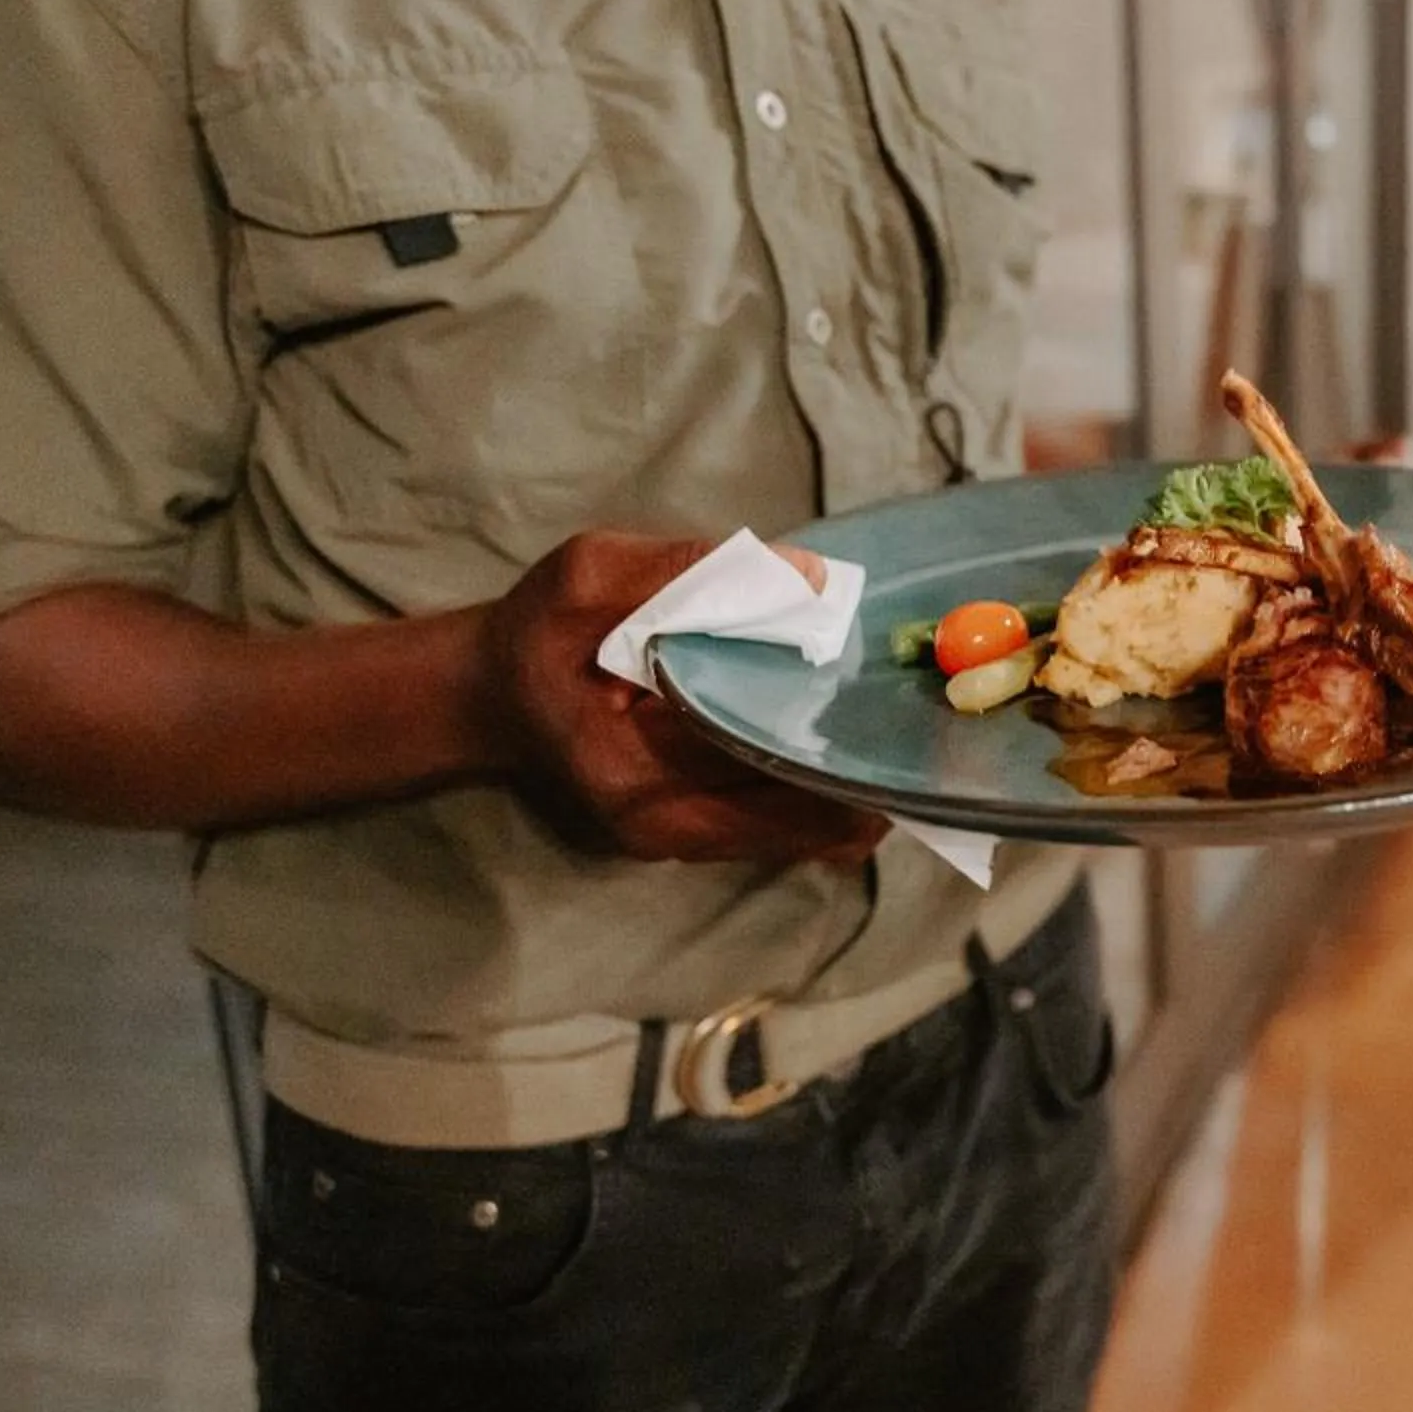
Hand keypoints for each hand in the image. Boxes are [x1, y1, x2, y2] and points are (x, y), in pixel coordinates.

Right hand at [478, 531, 889, 867]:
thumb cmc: (540, 633)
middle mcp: (668, 828)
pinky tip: (851, 729)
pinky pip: (795, 823)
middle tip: (919, 710)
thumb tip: (809, 576)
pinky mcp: (706, 833)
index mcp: (635, 777)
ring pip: (815, 833)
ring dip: (858, 779)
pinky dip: (831, 783)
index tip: (897, 701)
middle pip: (812, 820)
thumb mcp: (590, 576)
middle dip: (871, 768)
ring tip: (893, 715)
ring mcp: (688, 841)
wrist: (493, 695)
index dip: (844, 740)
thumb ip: (691, 570)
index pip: (772, 769)